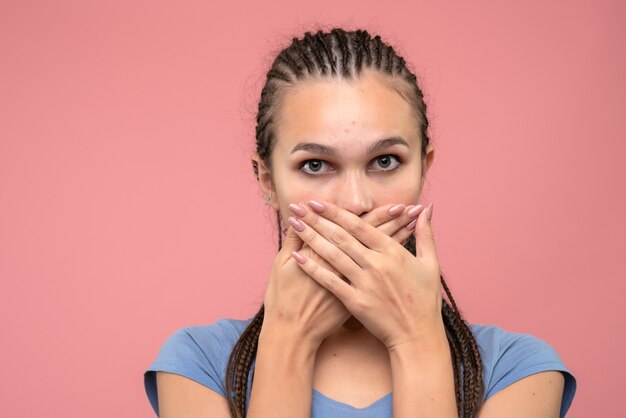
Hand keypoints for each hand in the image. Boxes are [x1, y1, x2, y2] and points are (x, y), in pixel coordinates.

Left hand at [288, 200, 444, 349]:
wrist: (418, 335)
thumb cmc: (425, 299)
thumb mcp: (430, 263)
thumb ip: (425, 233)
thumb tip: (427, 208)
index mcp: (393, 252)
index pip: (359, 225)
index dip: (335, 212)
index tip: (317, 202)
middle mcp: (377, 264)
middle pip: (341, 236)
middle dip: (317, 219)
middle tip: (298, 206)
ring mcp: (365, 283)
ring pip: (333, 255)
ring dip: (311, 237)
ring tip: (294, 224)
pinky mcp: (356, 302)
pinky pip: (330, 281)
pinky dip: (313, 268)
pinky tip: (297, 257)